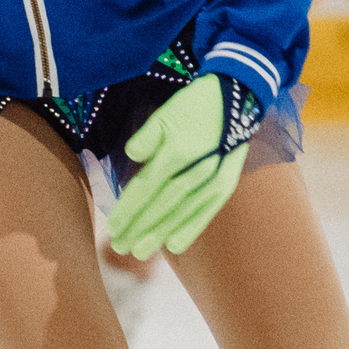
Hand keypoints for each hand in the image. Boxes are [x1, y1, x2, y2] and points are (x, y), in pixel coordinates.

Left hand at [106, 73, 262, 259]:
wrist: (236, 96)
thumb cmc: (193, 105)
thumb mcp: (165, 113)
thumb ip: (147, 136)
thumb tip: (131, 155)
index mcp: (177, 150)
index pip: (146, 186)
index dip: (128, 208)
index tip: (112, 227)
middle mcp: (197, 168)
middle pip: (162, 204)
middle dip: (139, 227)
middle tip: (120, 247)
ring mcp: (214, 177)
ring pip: (183, 211)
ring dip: (160, 233)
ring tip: (140, 251)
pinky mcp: (227, 182)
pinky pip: (207, 211)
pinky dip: (191, 229)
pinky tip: (175, 245)